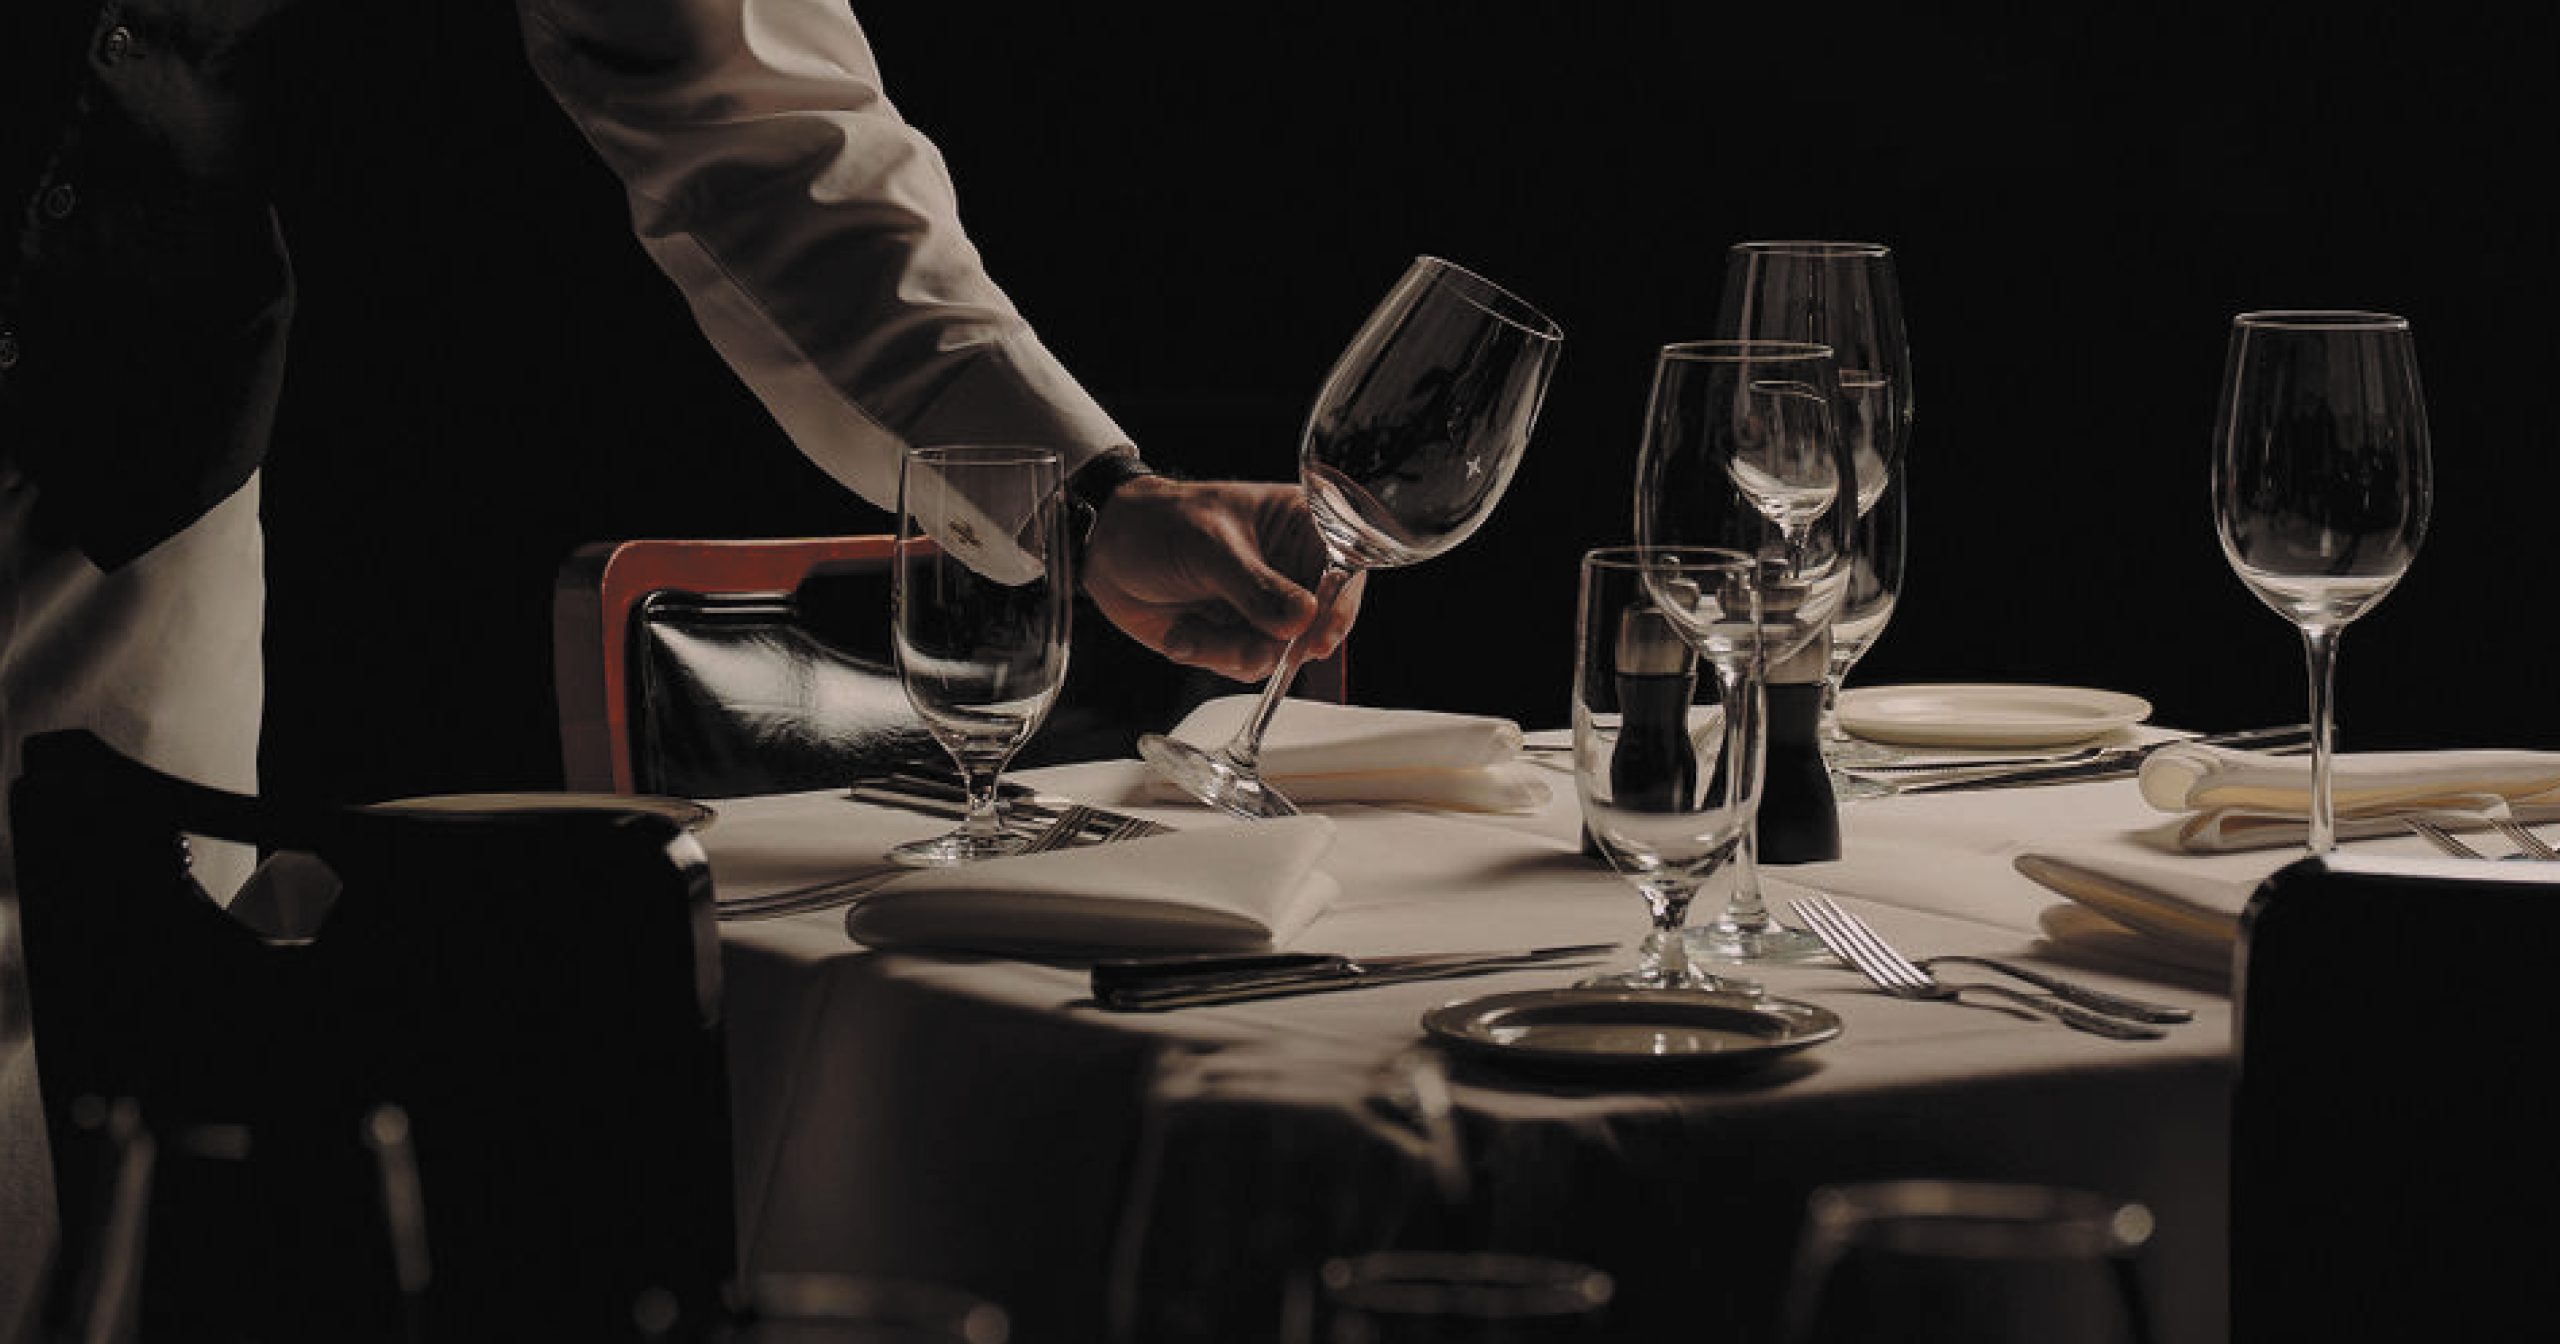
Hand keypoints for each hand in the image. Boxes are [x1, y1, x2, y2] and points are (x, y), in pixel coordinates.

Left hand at [1081, 476, 1362, 680]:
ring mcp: (1266, 607)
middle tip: (1241, 646)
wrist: (1105, 552)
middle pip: (1317, 623)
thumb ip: (1256, 587)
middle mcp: (1291, 570)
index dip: (1338, 607)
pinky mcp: (1239, 636)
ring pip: (1279, 653)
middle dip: (1275, 644)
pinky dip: (1209, 656)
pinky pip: (1244, 665)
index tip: (1317, 638)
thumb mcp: (1210, 548)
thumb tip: (1302, 620)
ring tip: (1192, 633)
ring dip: (1231, 652)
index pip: (1344, 570)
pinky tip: (1182, 634)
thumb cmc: (1159, 524)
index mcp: (1300, 526)